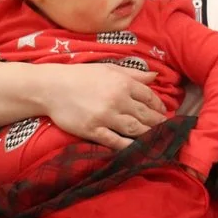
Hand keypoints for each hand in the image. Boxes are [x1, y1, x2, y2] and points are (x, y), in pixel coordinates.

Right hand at [39, 64, 166, 149]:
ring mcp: (105, 116)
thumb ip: (134, 74)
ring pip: (134, 129)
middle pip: (145, 115)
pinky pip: (115, 141)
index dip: (159, 107)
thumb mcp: (109, 69)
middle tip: (166, 129)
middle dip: (158, 123)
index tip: (164, 113)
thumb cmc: (81, 76)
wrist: (50, 87)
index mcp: (123, 83)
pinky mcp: (93, 130)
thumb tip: (156, 75)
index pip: (149, 97)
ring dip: (148, 135)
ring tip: (157, 139)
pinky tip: (137, 148)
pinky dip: (128, 146)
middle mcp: (117, 99)